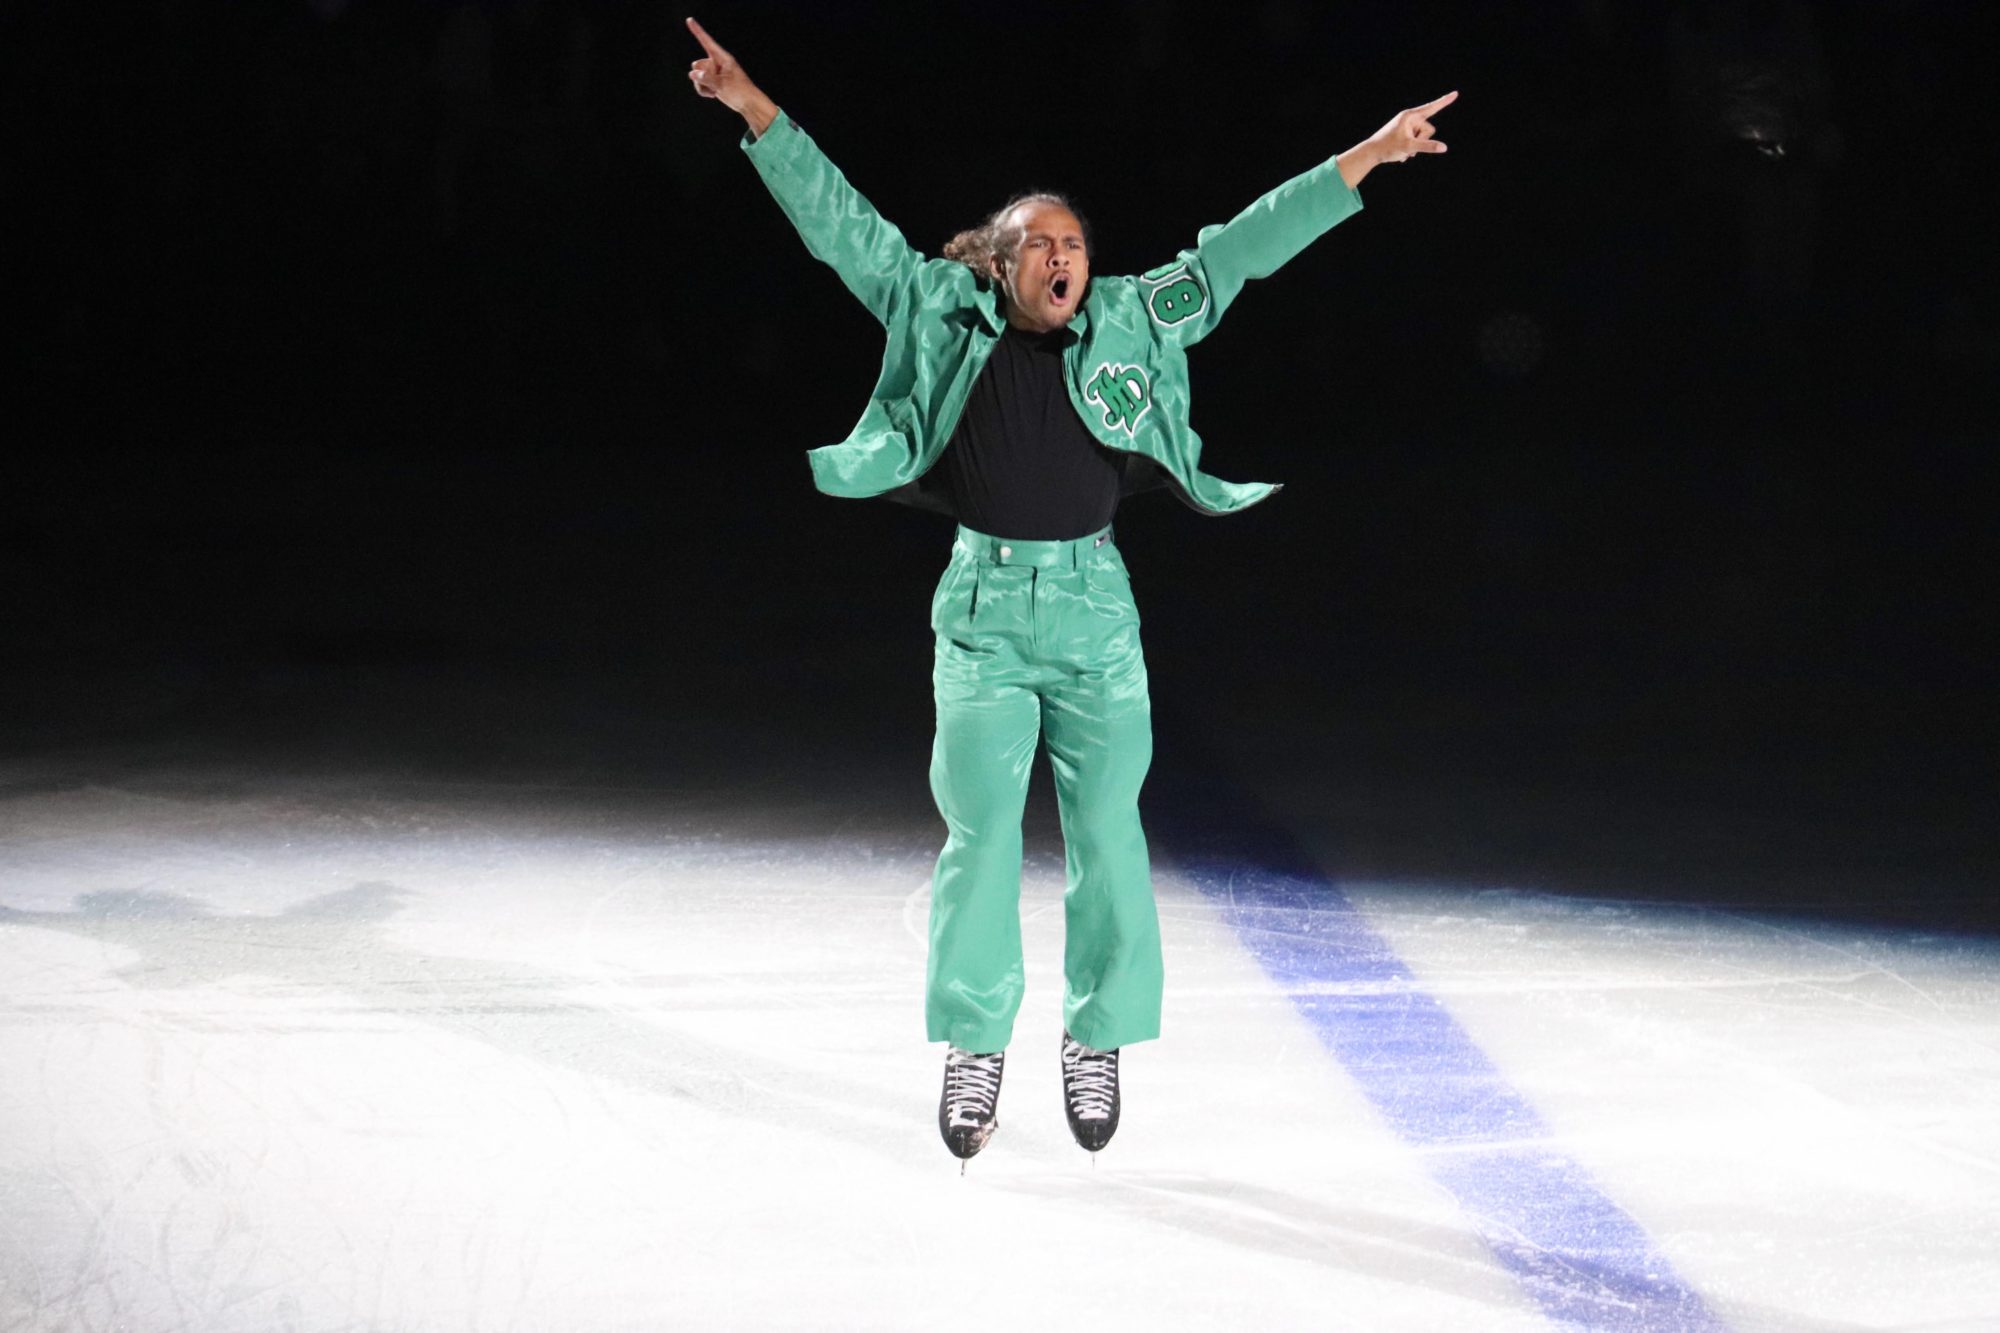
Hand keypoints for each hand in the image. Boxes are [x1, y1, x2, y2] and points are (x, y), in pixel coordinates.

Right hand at [686, 16, 778, 135]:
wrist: (748, 104)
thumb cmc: (740, 92)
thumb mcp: (722, 84)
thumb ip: (706, 78)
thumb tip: (692, 74)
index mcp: (723, 58)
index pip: (707, 42)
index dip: (698, 31)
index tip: (690, 20)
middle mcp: (717, 63)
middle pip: (698, 64)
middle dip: (702, 76)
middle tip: (717, 84)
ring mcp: (714, 73)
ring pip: (697, 75)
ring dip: (702, 86)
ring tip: (715, 91)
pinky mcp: (712, 81)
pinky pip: (699, 83)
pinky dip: (703, 90)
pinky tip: (713, 95)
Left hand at [1367, 90, 1456, 163]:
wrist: (1371, 153)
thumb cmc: (1387, 147)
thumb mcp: (1409, 147)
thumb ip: (1427, 147)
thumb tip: (1444, 147)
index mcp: (1410, 116)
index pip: (1432, 108)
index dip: (1444, 101)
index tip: (1455, 94)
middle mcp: (1410, 119)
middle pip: (1429, 130)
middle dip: (1422, 141)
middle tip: (1407, 147)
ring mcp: (1408, 126)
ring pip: (1424, 137)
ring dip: (1416, 147)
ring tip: (1403, 150)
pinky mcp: (1406, 133)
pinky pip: (1417, 141)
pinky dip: (1411, 149)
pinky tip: (1401, 153)